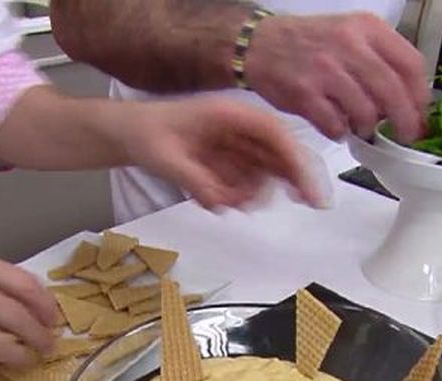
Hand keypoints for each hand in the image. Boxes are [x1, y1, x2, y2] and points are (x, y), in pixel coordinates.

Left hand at [126, 98, 325, 209]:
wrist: (131, 134)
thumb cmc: (147, 134)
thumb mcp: (166, 157)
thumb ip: (194, 179)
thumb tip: (220, 201)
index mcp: (230, 115)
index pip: (275, 135)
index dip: (297, 162)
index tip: (309, 192)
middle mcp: (240, 129)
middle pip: (281, 156)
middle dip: (290, 182)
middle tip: (304, 205)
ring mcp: (238, 146)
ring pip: (265, 175)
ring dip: (249, 195)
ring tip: (214, 198)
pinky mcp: (232, 161)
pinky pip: (247, 185)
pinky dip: (234, 197)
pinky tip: (209, 196)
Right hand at [244, 13, 430, 142]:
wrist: (260, 44)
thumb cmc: (310, 43)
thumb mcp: (350, 33)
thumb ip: (380, 58)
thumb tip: (409, 98)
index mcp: (366, 27)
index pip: (410, 63)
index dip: (421, 94)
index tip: (421, 112)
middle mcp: (348, 44)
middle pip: (392, 90)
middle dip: (404, 120)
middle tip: (407, 134)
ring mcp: (325, 70)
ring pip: (366, 112)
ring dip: (368, 126)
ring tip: (362, 126)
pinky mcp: (305, 94)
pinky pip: (336, 125)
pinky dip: (340, 132)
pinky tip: (336, 126)